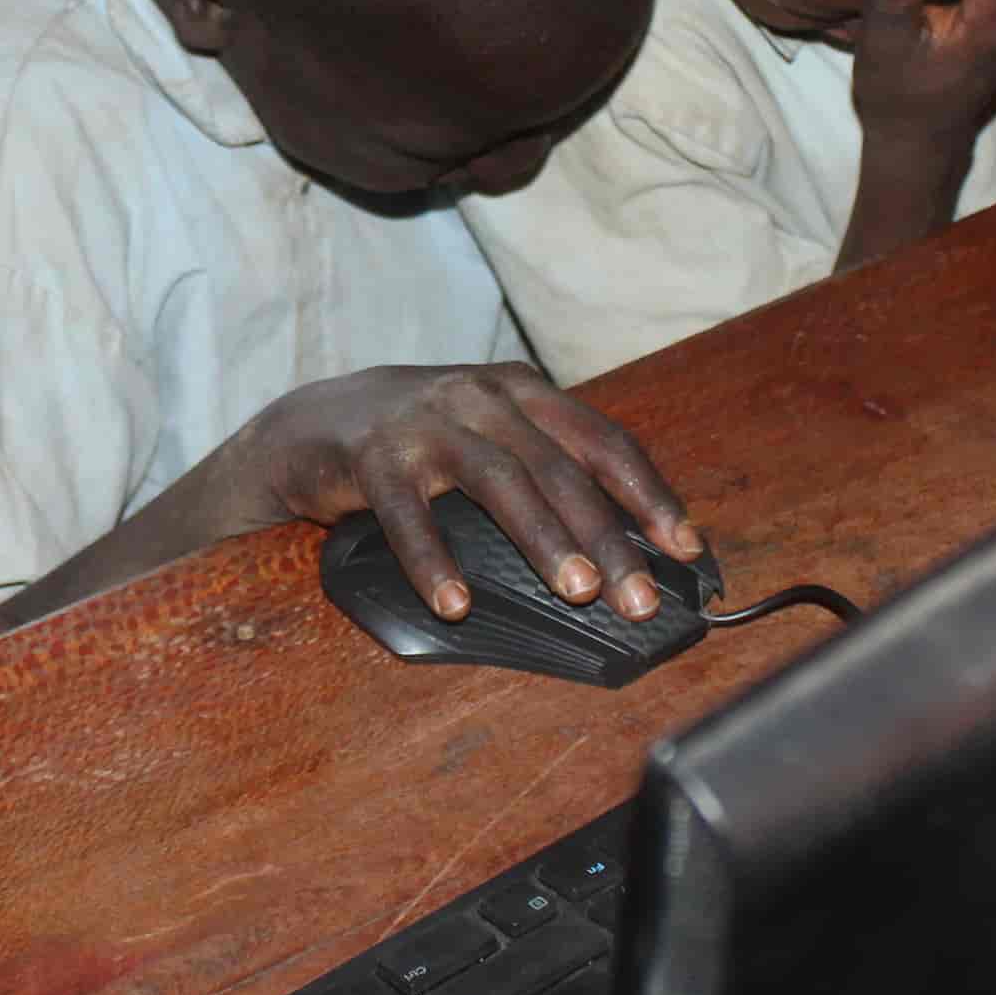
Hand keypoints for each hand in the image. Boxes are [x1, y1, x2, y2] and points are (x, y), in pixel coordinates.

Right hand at [240, 364, 700, 624]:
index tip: (686, 549)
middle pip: (559, 469)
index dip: (648, 495)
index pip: (602, 441)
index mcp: (522, 391)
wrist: (310, 426)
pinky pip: (408, 513)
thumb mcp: (489, 436)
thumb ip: (546, 468)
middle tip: (639, 597)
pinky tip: (455, 604)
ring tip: (577, 592)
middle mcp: (481, 396)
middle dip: (608, 537)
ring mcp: (425, 421)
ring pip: (500, 481)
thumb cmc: (419, 441)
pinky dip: (434, 560)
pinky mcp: (371, 454)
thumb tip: (624, 546)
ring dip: (543, 540)